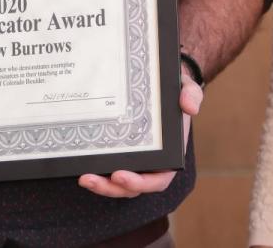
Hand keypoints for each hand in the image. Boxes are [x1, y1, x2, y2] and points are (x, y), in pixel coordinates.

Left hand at [77, 67, 203, 197]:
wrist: (160, 83)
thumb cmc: (174, 90)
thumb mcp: (186, 87)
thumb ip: (191, 94)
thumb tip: (190, 107)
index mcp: (169, 155)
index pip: (158, 180)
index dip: (140, 183)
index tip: (121, 175)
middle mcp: (151, 163)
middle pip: (132, 188)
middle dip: (112, 188)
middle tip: (91, 179)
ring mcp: (134, 161)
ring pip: (118, 184)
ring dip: (101, 186)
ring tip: (84, 178)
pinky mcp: (119, 154)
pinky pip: (108, 170)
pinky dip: (97, 173)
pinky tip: (81, 167)